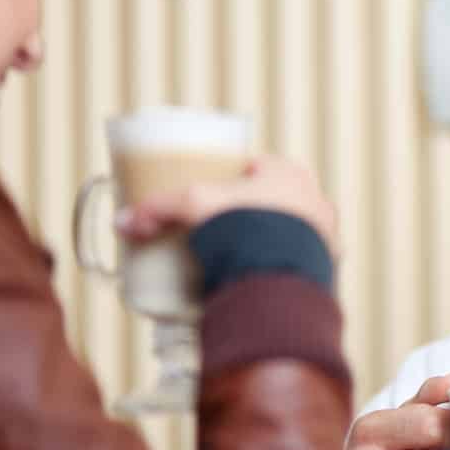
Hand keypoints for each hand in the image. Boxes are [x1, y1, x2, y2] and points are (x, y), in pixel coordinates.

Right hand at [116, 154, 339, 258]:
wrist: (277, 271)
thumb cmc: (240, 225)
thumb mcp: (192, 205)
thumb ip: (157, 209)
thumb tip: (122, 221)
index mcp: (289, 173)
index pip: (261, 167)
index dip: (236, 179)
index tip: (215, 195)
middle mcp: (315, 200)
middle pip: (280, 201)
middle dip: (256, 214)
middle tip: (224, 232)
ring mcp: (326, 237)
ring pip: (297, 235)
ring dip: (276, 243)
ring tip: (244, 259)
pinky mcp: (327, 270)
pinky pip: (307, 268)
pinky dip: (288, 272)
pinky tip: (271, 282)